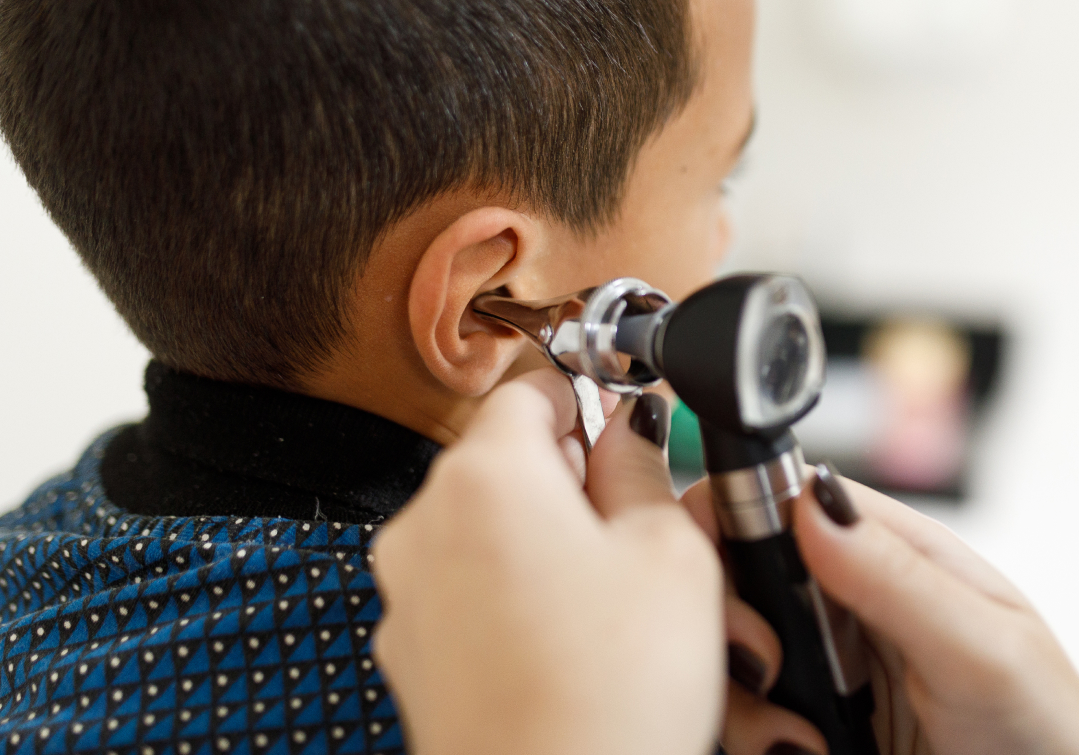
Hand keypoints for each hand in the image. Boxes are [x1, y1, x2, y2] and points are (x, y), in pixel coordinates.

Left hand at [371, 370, 724, 754]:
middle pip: (504, 461)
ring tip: (616, 599)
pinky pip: (469, 593)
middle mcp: (424, 524)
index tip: (628, 425)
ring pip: (488, 531)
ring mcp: (408, 594)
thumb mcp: (670, 552)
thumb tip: (631, 426)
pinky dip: (516, 599)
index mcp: (485, 475)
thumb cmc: (610, 692)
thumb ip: (644, 468)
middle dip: (573, 480)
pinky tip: (572, 644)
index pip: (531, 386)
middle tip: (644, 526)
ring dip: (547, 543)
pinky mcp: (411, 655)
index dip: (589, 397)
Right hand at [684, 466, 1078, 754]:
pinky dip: (750, 737)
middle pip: (731, 576)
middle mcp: (839, 600)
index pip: (775, 498)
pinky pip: (743, 719)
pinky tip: (799, 753)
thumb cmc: (1046, 724)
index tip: (733, 585)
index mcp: (885, 549)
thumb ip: (897, 577)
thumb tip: (814, 501)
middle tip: (768, 675)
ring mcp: (819, 665)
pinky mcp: (805, 724)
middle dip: (728, 625)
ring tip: (799, 743)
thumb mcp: (983, 648)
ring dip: (741, 701)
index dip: (729, 524)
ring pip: (725, 655)